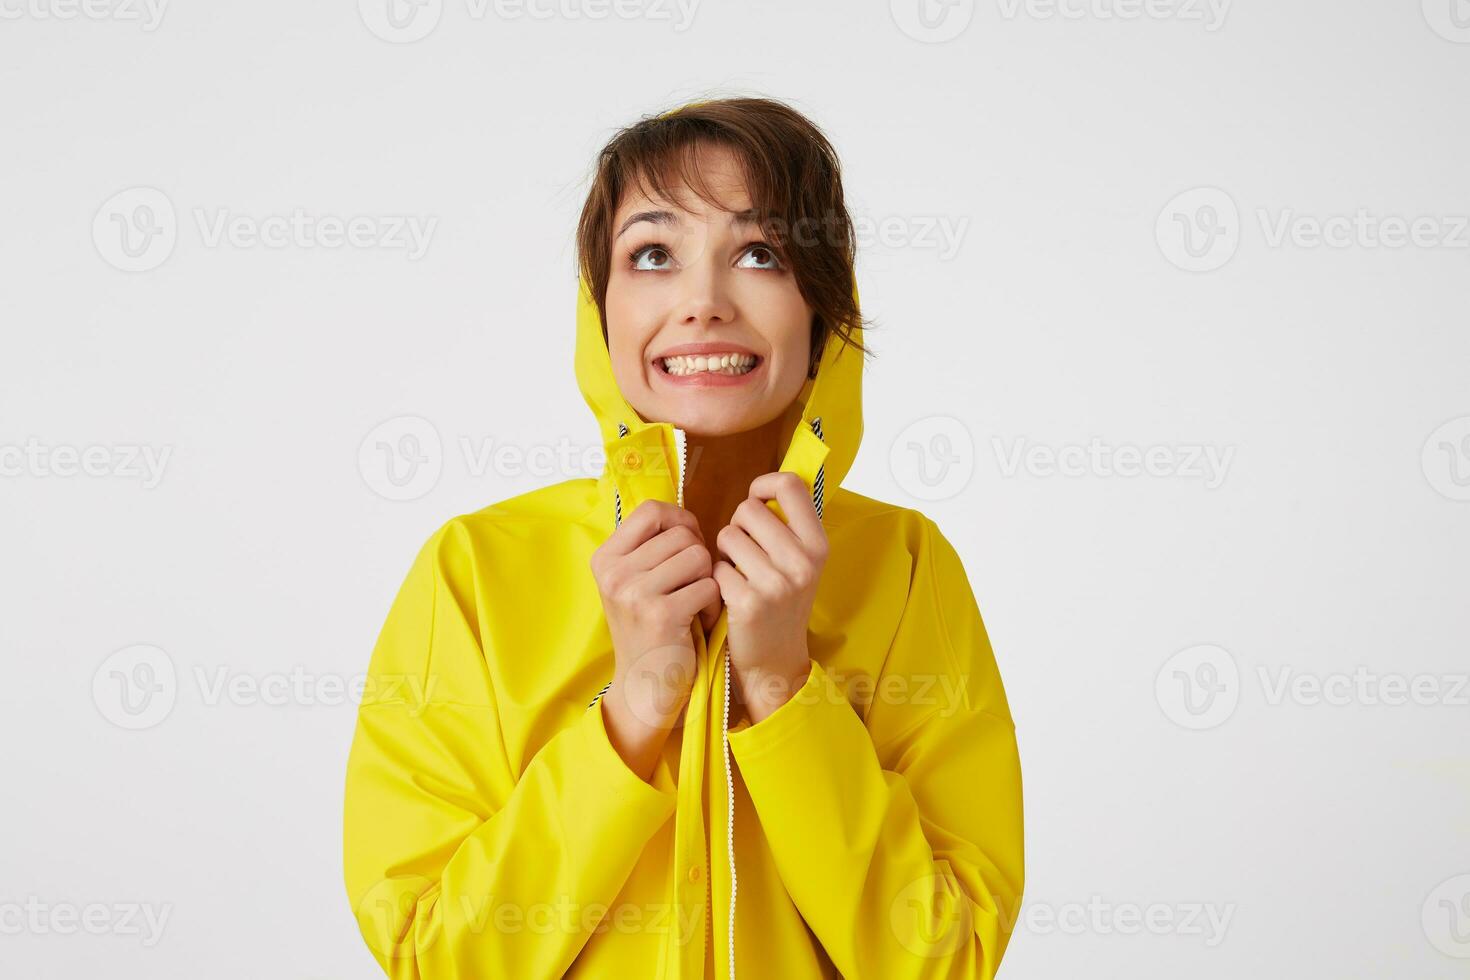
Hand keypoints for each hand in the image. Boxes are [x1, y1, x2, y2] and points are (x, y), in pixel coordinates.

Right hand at [590, 500, 717, 772]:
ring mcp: (634, 593)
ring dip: (707, 581)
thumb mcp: (635, 582)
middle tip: (692, 586)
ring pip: (699, 557)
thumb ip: (652, 547)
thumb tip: (686, 515)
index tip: (688, 545)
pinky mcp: (661, 615)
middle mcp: (614, 572)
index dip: (680, 520)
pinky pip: (708, 586)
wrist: (644, 686)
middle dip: (698, 558)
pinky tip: (698, 621)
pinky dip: (712, 605)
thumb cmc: (650, 628)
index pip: (651, 510)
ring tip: (693, 604)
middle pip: (682, 535)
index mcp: (605, 558)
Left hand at [711, 472, 825, 723]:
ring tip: (738, 572)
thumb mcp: (800, 562)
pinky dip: (717, 578)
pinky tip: (729, 594)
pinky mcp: (748, 603)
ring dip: (724, 552)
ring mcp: (777, 583)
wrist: (775, 660)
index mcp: (818, 544)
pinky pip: (716, 568)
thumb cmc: (781, 602)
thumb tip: (764, 484)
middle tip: (745, 551)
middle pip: (749, 509)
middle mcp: (802, 561)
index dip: (764, 485)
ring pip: (727, 535)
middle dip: (738, 526)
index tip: (756, 499)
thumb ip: (788, 525)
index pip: (790, 485)